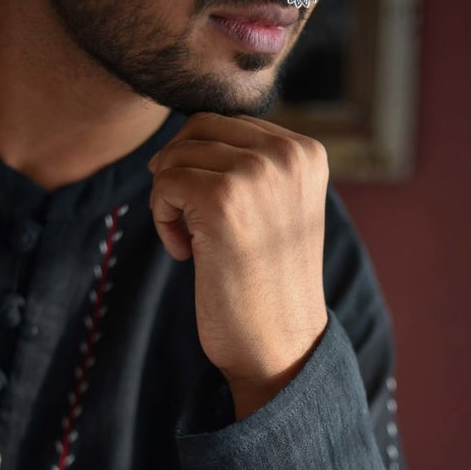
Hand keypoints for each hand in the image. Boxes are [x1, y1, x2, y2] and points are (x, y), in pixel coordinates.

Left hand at [148, 113, 328, 419]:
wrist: (280, 346)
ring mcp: (256, 174)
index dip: (204, 164)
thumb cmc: (269, 284)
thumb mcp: (277, 208)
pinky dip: (163, 220)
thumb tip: (181, 135)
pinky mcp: (221, 200)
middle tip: (190, 223)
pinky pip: (164, 184)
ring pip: (177, 155)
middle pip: (199, 129)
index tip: (217, 216)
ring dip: (170, 200)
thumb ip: (250, 165)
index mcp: (307, 152)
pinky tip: (186, 254)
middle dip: (181, 173)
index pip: (228, 124)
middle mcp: (287, 155)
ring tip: (192, 244)